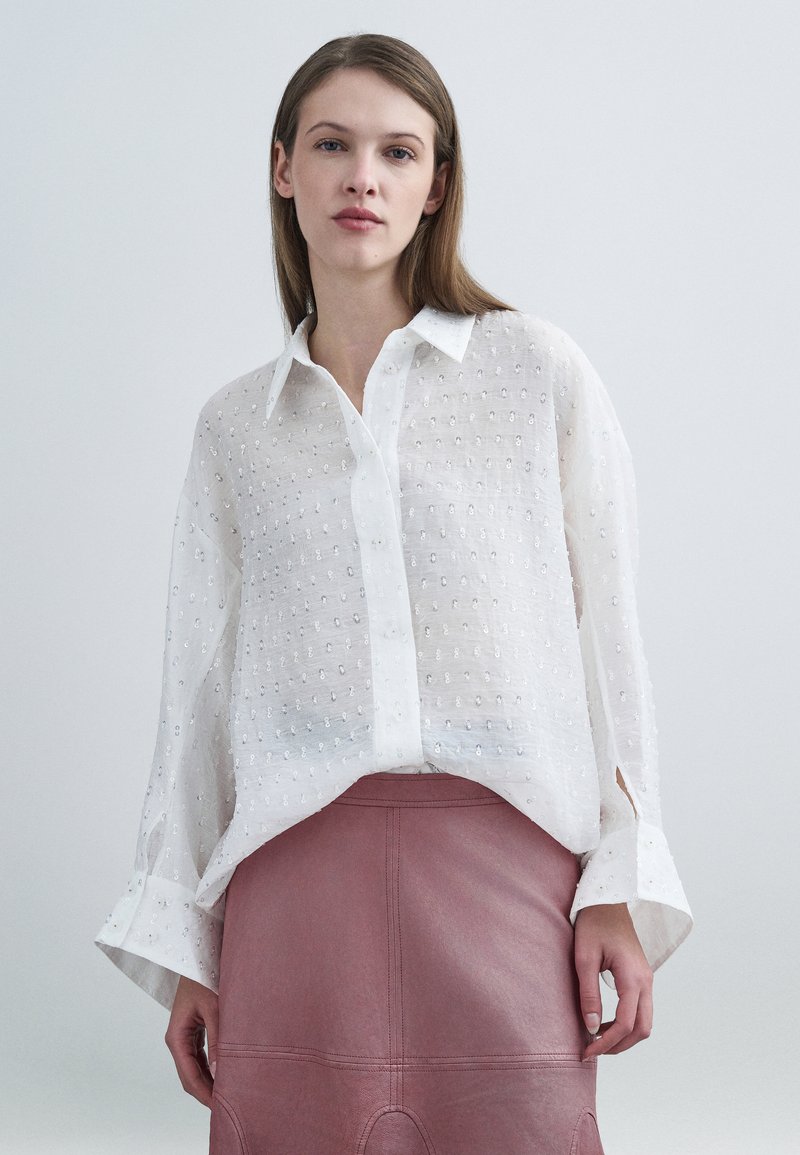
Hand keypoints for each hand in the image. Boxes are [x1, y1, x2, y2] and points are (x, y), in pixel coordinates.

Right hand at [164, 975, 218, 1107]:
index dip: (204, 1094)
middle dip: (206, 1092)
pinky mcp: (193, 1032)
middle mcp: (177, 1040)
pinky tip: (224, 1075)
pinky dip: (210, 1068)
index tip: (220, 1107)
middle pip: (189, 1076)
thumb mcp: (214, 1008)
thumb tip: (221, 1073)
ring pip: (194, 1069)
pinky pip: (199, 1057)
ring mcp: (184, 1037)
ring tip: (227, 1094)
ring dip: (208, 1082)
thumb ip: (218, 1040)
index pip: (189, 1076)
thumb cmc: (205, 978)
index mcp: (176, 1037)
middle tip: (227, 1106)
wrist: (199, 959)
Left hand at [574, 902, 652, 1059]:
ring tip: (596, 1038)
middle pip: (642, 1029)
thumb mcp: (584, 957)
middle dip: (619, 1046)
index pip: (625, 1024)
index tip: (586, 1051)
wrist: (607, 900)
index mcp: (633, 977)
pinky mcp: (642, 977)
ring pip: (644, 1022)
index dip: (606, 1043)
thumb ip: (589, 993)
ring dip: (624, 1036)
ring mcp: (647, 979)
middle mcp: (646, 981)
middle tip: (592, 1050)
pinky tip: (605, 1022)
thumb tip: (591, 1028)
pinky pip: (641, 1010)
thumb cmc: (594, 924)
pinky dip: (626, 1024)